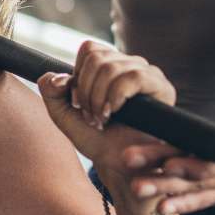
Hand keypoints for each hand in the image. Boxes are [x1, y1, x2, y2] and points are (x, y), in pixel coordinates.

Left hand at [38, 43, 197, 214]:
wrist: (120, 165)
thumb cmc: (97, 140)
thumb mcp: (66, 117)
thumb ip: (52, 94)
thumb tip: (55, 76)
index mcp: (110, 65)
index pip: (89, 49)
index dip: (78, 76)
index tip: (79, 103)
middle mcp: (130, 64)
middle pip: (97, 58)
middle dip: (86, 91)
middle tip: (91, 116)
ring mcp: (148, 73)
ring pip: (111, 67)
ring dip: (99, 98)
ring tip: (102, 119)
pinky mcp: (162, 87)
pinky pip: (134, 76)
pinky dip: (116, 96)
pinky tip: (114, 113)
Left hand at [153, 8, 214, 207]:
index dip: (201, 160)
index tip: (172, 162)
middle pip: (206, 174)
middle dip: (171, 177)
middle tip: (136, 177)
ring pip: (201, 187)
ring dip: (169, 191)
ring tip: (136, 189)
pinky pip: (204, 192)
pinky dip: (183, 199)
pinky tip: (158, 205)